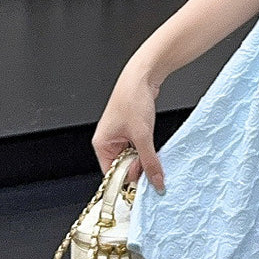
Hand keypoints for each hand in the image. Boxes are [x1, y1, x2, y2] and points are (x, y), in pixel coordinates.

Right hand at [91, 61, 166, 192]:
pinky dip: (146, 147)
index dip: (127, 179)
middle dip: (138, 166)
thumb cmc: (133, 98)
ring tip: (151, 148)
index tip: (143, 183)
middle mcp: (108, 141)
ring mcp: (120, 135)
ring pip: (132, 156)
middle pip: (123, 166)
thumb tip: (156, 181)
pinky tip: (152, 143)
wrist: (143, 75)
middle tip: (150, 163)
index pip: (112, 174)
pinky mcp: (131, 129)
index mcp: (102, 144)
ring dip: (143, 156)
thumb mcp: (143, 135)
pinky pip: (138, 146)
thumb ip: (149, 161)